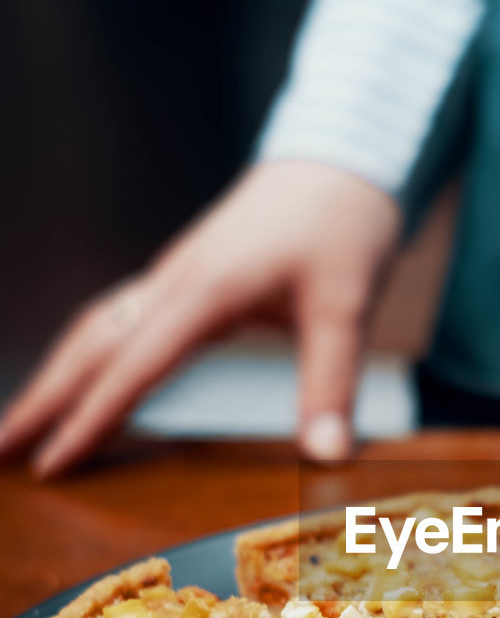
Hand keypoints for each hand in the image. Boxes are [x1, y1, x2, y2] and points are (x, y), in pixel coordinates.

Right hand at [0, 160, 401, 475]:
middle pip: (89, 345)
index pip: (132, 366)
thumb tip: (326, 454)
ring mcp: (175, 274)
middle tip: (2, 451)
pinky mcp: (186, 273)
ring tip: (25, 423)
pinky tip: (87, 378)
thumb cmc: (346, 222)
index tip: (55, 464)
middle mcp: (175, 280)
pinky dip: (90, 355)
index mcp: (205, 290)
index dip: (91, 420)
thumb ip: (331, 384)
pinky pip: (120, 318)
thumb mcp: (347, 307)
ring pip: (95, 328)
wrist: (345, 153)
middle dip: (43, 399)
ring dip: (57, 376)